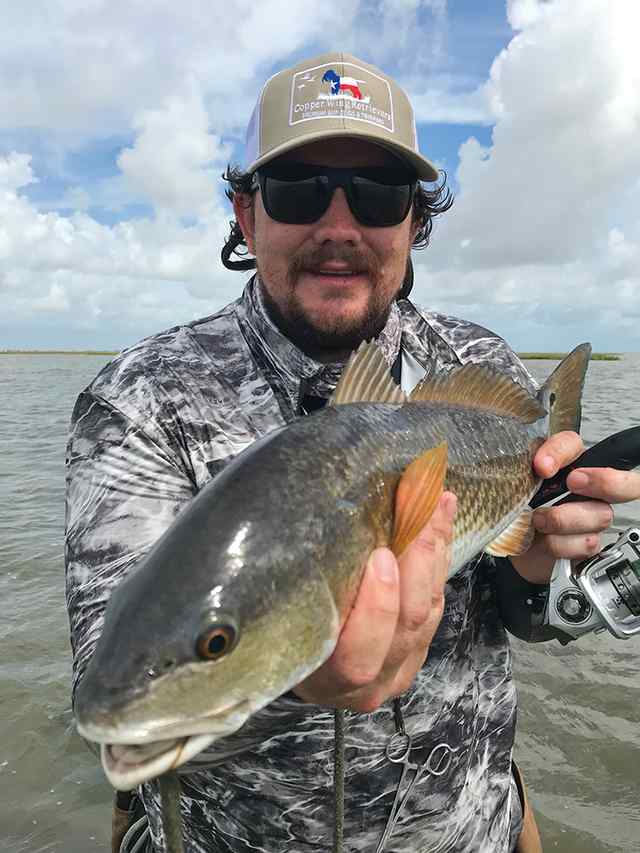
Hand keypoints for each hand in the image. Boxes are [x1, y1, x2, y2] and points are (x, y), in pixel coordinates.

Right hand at [293, 492, 456, 712]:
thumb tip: (303, 524)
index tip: (381, 556)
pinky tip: (439, 526)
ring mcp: (398, 670)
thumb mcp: (282, 615)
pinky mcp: (417, 654)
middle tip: (419, 511)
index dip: (376, 608)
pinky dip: (438, 562)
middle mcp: (368, 682)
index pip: (358, 654)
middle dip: (417, 561)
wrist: (298, 662)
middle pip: (407, 624)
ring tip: (438, 504)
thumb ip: (299, 585)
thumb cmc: (282, 628)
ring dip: (435, 552)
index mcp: (326, 678)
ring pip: (428, 611)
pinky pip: (436, 606)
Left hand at [511, 430, 639, 583]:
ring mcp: (593, 517)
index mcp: (570, 465)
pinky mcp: (588, 544)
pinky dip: (560, 543)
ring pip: (600, 515)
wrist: (513, 543)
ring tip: (538, 520)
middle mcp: (591, 489)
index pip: (573, 444)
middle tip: (573, 483)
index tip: (541, 466)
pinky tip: (545, 540)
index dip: (560, 452)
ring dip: (564, 519)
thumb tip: (537, 464)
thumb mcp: (515, 482)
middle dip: (605, 481)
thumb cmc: (519, 507)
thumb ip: (524, 465)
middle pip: (627, 481)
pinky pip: (586, 543)